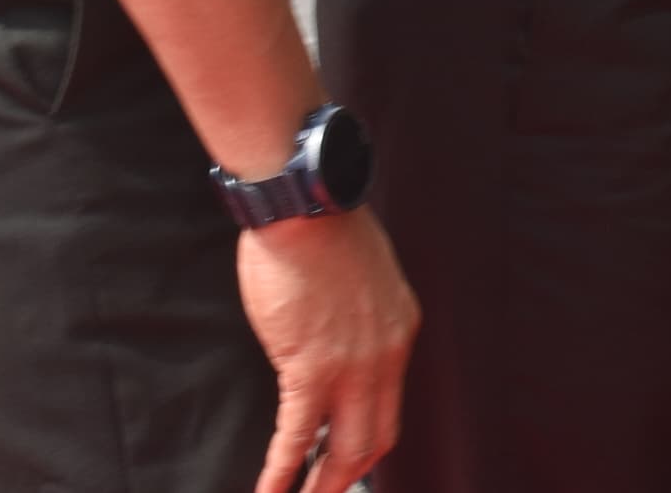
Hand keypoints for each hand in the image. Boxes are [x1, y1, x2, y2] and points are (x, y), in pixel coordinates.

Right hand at [235, 206, 415, 492]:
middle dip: (349, 474)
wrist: (306, 206)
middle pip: (377, 438)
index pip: (391, 404)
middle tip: (326, 491)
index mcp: (401, 330)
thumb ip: (359, 319)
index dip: (367, 439)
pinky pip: (298, 436)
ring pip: (346, 449)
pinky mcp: (311, 367)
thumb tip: (338, 342)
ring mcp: (353, 365)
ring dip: (322, 484)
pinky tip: (269, 491)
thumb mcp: (365, 278)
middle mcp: (388, 354)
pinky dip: (282, 473)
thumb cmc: (325, 230)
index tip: (348, 459)